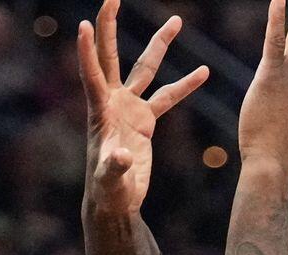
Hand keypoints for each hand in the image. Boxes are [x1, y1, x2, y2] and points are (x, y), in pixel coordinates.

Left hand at [78, 0, 208, 220]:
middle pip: (111, 57)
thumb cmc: (108, 192)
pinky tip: (204, 71)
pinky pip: (168, 97)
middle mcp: (113, 103)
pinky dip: (185, 85)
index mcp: (101, 112)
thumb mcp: (111, 181)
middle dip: (111, 27)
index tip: (84, 24)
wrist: (115, 201)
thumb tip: (123, 157)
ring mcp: (129, 108)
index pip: (92, 75)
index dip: (88, 52)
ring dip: (160, 45)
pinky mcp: (144, 120)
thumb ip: (115, 167)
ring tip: (177, 21)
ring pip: (146, 69)